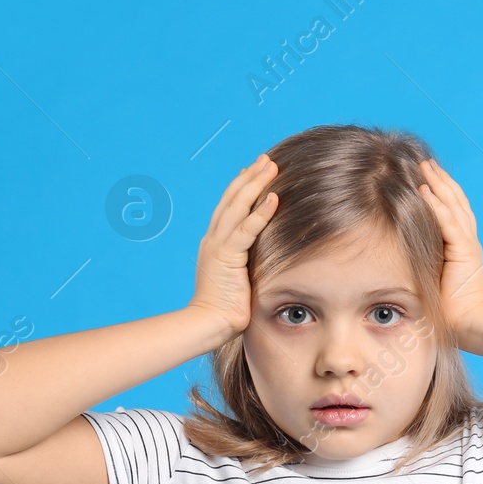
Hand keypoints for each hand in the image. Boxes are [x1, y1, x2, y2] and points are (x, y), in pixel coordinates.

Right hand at [187, 154, 278, 336]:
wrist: (209, 324)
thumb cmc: (225, 309)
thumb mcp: (237, 278)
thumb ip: (246, 263)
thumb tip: (263, 259)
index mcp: (214, 244)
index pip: (228, 208)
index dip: (241, 187)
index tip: (254, 171)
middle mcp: (213, 239)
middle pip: (232, 199)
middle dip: (250, 177)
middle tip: (266, 159)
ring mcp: (217, 246)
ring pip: (237, 207)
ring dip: (255, 184)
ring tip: (272, 166)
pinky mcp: (226, 256)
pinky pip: (246, 229)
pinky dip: (260, 212)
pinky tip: (273, 197)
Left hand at [418, 158, 482, 341]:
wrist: (471, 325)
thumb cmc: (451, 313)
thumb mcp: (433, 281)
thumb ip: (423, 266)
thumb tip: (397, 262)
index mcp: (462, 248)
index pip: (453, 213)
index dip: (442, 194)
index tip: (427, 179)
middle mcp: (467, 242)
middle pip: (456, 202)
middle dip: (441, 180)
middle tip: (426, 163)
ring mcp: (467, 244)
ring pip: (453, 205)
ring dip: (438, 184)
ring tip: (425, 167)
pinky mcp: (463, 250)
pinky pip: (448, 222)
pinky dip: (437, 204)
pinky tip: (425, 190)